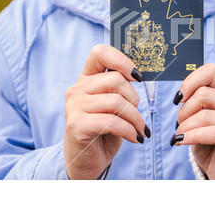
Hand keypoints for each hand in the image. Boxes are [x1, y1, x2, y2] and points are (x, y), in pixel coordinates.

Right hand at [63, 44, 148, 179]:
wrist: (87, 162)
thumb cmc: (104, 131)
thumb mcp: (114, 105)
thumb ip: (120, 89)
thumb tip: (139, 75)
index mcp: (86, 78)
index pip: (100, 53)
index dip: (121, 60)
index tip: (137, 76)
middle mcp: (77, 89)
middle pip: (116, 80)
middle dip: (135, 99)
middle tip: (138, 116)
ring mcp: (74, 106)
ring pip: (117, 102)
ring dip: (136, 118)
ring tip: (140, 129)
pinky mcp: (77, 125)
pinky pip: (112, 121)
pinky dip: (129, 130)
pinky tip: (135, 138)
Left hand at [172, 63, 214, 179]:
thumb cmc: (209, 143)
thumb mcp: (200, 118)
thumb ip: (194, 103)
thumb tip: (180, 95)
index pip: (212, 71)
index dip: (191, 81)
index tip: (178, 98)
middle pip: (204, 94)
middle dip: (184, 110)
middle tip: (179, 124)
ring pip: (205, 115)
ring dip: (185, 126)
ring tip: (179, 135)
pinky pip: (213, 133)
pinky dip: (191, 136)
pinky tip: (180, 141)